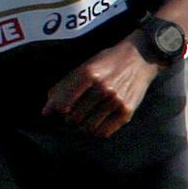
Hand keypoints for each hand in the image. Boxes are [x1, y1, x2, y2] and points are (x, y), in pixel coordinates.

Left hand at [43, 40, 162, 136]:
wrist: (142, 56)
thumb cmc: (109, 60)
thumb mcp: (86, 66)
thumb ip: (64, 87)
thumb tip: (45, 112)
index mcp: (89, 74)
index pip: (63, 104)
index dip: (59, 110)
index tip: (62, 109)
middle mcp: (102, 88)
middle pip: (74, 117)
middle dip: (71, 118)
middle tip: (77, 113)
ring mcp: (116, 100)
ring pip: (88, 127)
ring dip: (84, 125)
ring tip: (87, 117)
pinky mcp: (127, 110)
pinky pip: (105, 132)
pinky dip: (97, 131)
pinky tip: (99, 122)